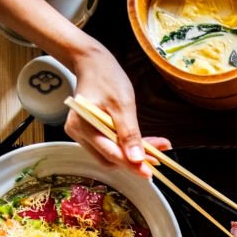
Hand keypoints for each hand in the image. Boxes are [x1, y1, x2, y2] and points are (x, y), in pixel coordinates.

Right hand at [64, 42, 170, 176]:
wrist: (92, 63)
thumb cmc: (107, 78)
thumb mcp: (123, 104)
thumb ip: (129, 134)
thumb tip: (136, 160)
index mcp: (83, 125)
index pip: (110, 153)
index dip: (131, 165)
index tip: (150, 173)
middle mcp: (78, 133)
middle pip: (110, 157)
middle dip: (135, 160)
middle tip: (159, 156)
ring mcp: (82, 133)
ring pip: (111, 153)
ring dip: (133, 154)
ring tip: (156, 146)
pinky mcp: (88, 132)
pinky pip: (109, 145)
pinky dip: (126, 146)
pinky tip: (143, 143)